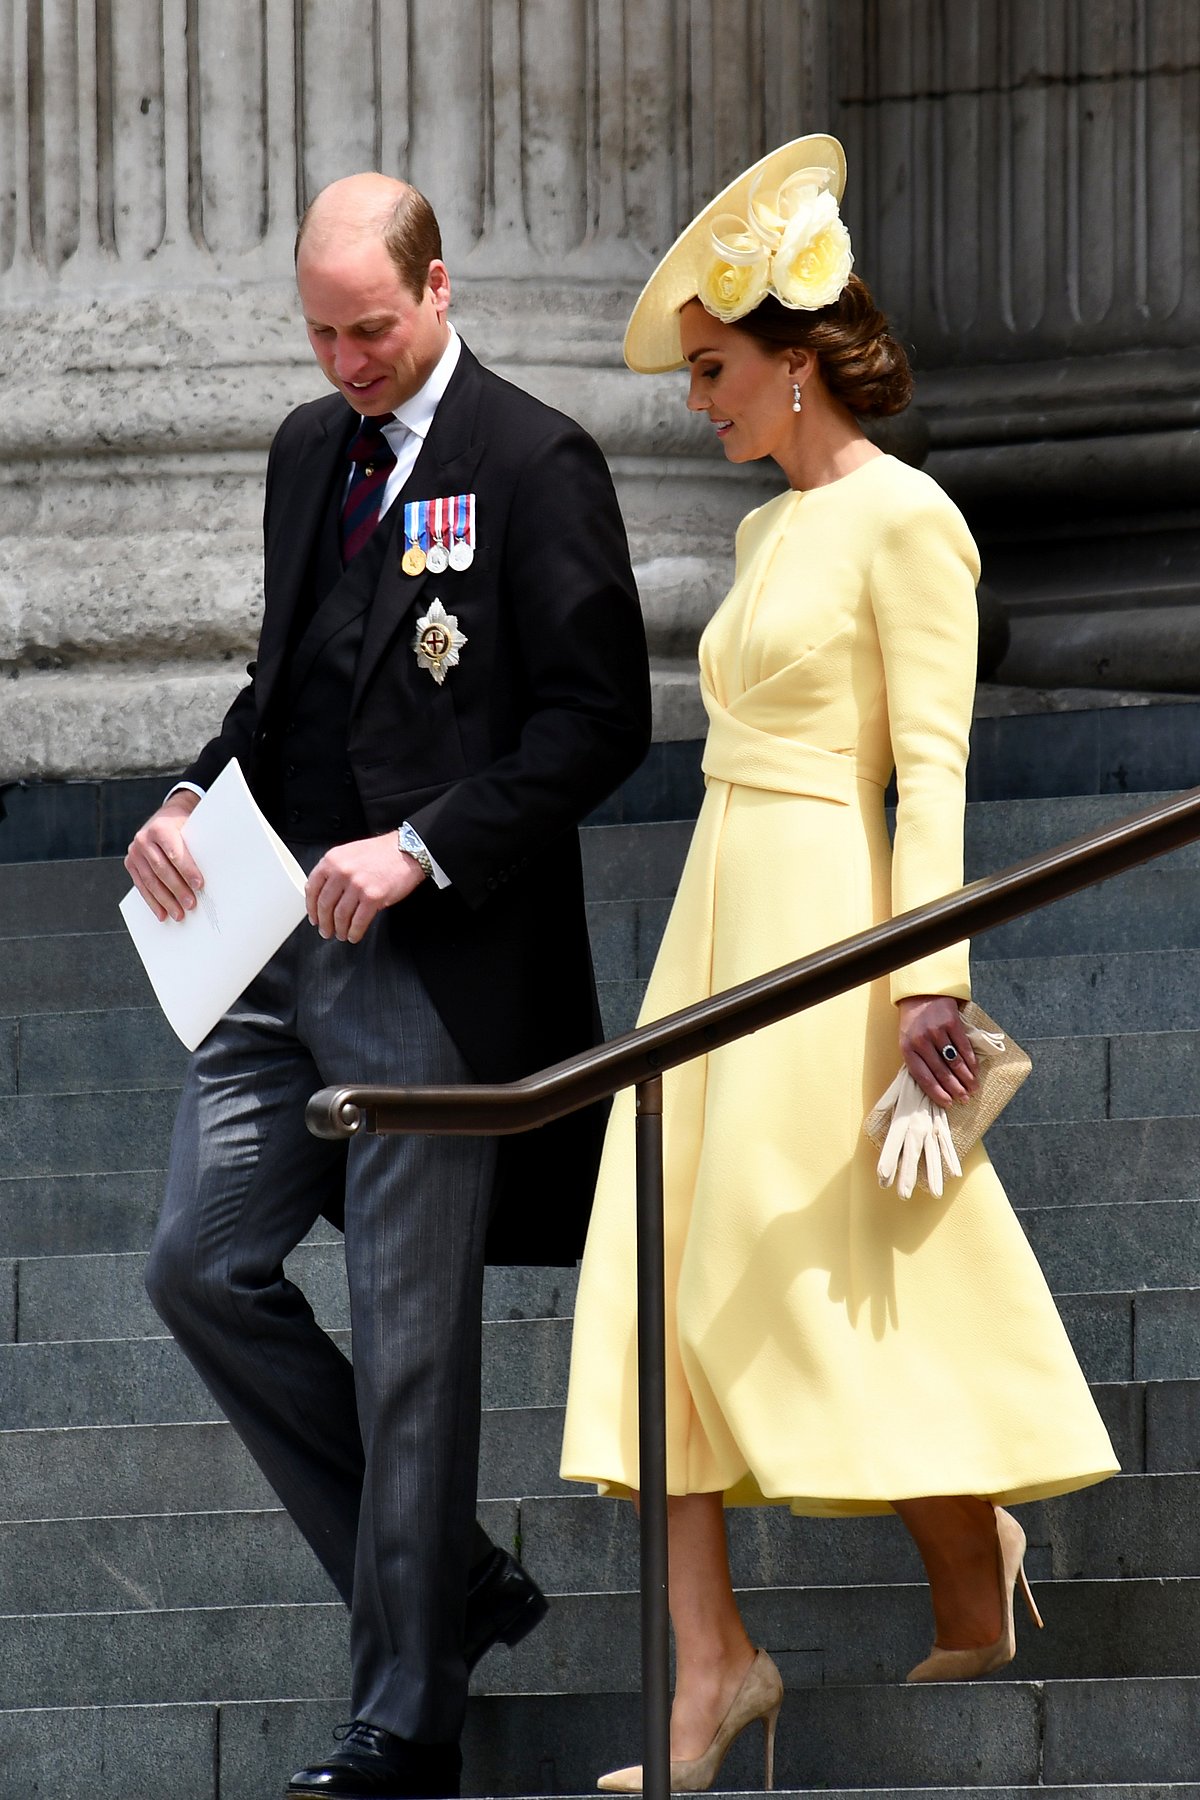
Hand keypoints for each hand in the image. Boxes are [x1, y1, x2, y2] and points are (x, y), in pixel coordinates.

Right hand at [125, 790, 203, 921]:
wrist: (166, 816)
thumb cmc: (183, 825)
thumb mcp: (191, 829)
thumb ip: (197, 847)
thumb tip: (215, 871)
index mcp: (160, 828)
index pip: (175, 853)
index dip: (187, 871)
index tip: (199, 885)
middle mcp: (143, 839)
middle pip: (162, 870)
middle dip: (177, 890)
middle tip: (191, 904)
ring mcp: (135, 852)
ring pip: (150, 881)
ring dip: (165, 901)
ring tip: (178, 914)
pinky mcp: (130, 863)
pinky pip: (141, 886)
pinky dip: (152, 901)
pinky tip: (162, 913)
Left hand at [306, 832, 425, 942]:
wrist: (407, 851)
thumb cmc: (381, 852)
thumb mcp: (349, 853)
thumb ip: (334, 870)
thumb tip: (323, 894)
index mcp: (333, 860)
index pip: (312, 888)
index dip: (311, 908)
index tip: (314, 917)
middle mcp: (342, 872)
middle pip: (325, 905)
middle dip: (324, 923)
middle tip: (325, 930)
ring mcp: (358, 885)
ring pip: (340, 916)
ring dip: (339, 929)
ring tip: (341, 934)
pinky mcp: (373, 897)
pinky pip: (358, 921)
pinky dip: (354, 932)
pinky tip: (354, 935)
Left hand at [898, 994, 977, 1106]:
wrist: (921, 993)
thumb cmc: (914, 1021)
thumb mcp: (907, 1040)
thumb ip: (917, 1060)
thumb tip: (934, 1085)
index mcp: (907, 1049)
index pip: (923, 1077)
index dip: (937, 1092)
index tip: (948, 1104)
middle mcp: (921, 1041)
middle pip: (941, 1072)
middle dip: (955, 1089)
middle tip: (965, 1099)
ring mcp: (936, 1032)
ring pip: (954, 1062)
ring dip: (966, 1078)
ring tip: (973, 1088)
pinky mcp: (951, 1022)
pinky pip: (964, 1047)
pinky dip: (971, 1062)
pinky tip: (975, 1071)